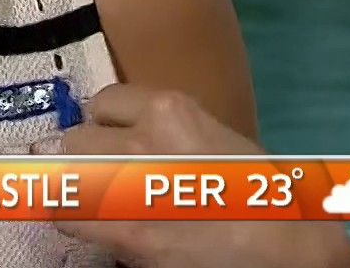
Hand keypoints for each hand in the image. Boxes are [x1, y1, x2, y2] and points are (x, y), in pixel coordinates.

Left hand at [47, 84, 349, 267]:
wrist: (285, 248)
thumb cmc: (259, 195)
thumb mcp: (213, 138)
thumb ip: (166, 131)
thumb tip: (120, 137)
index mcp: (171, 108)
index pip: (104, 101)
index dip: (105, 125)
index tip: (110, 141)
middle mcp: (143, 138)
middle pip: (77, 137)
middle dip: (87, 157)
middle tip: (108, 177)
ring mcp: (128, 184)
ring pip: (65, 174)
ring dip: (76, 187)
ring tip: (100, 202)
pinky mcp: (122, 228)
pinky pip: (66, 213)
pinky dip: (74, 218)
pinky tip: (94, 224)